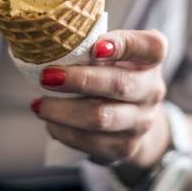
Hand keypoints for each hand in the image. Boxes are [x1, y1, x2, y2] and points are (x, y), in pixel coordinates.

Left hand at [31, 29, 170, 167]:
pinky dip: (64, 131)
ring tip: (39, 104)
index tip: (95, 47)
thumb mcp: (112, 52)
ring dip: (63, 111)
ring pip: (101, 118)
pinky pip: (91, 142)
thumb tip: (50, 43)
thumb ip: (92, 44)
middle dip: (79, 80)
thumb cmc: (112, 72)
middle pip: (119, 84)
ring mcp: (141, 121)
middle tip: (46, 77)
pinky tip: (51, 123)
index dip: (124, 45)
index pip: (151, 47)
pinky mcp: (126, 148)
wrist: (132, 118)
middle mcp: (152, 89)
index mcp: (151, 58)